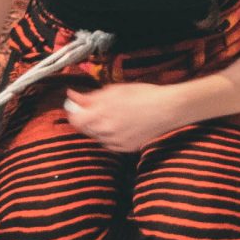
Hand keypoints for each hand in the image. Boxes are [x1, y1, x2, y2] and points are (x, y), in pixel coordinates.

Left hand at [63, 83, 180, 154]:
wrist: (167, 109)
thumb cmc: (143, 95)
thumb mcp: (114, 90)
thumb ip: (90, 97)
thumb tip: (72, 96)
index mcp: (101, 114)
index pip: (75, 121)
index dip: (74, 113)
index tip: (77, 107)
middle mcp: (106, 130)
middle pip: (85, 129)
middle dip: (87, 119)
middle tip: (97, 109)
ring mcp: (116, 142)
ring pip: (97, 137)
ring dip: (99, 128)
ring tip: (114, 115)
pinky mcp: (125, 148)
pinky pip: (109, 143)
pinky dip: (110, 136)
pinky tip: (121, 125)